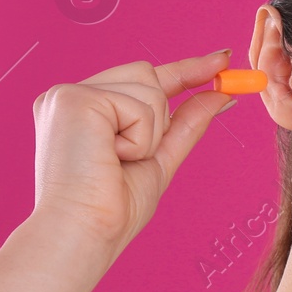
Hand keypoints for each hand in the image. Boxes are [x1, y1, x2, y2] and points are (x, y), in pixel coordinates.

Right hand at [30, 51, 237, 254]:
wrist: (83, 232)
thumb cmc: (112, 207)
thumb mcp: (159, 158)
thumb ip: (185, 124)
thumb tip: (221, 96)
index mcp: (83, 110)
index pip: (141, 78)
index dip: (185, 69)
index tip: (221, 59)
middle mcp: (70, 96)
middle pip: (147, 74)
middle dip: (162, 115)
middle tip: (135, 155)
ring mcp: (69, 94)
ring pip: (150, 89)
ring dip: (149, 134)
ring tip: (116, 162)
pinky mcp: (74, 98)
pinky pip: (139, 107)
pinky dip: (139, 139)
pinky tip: (111, 158)